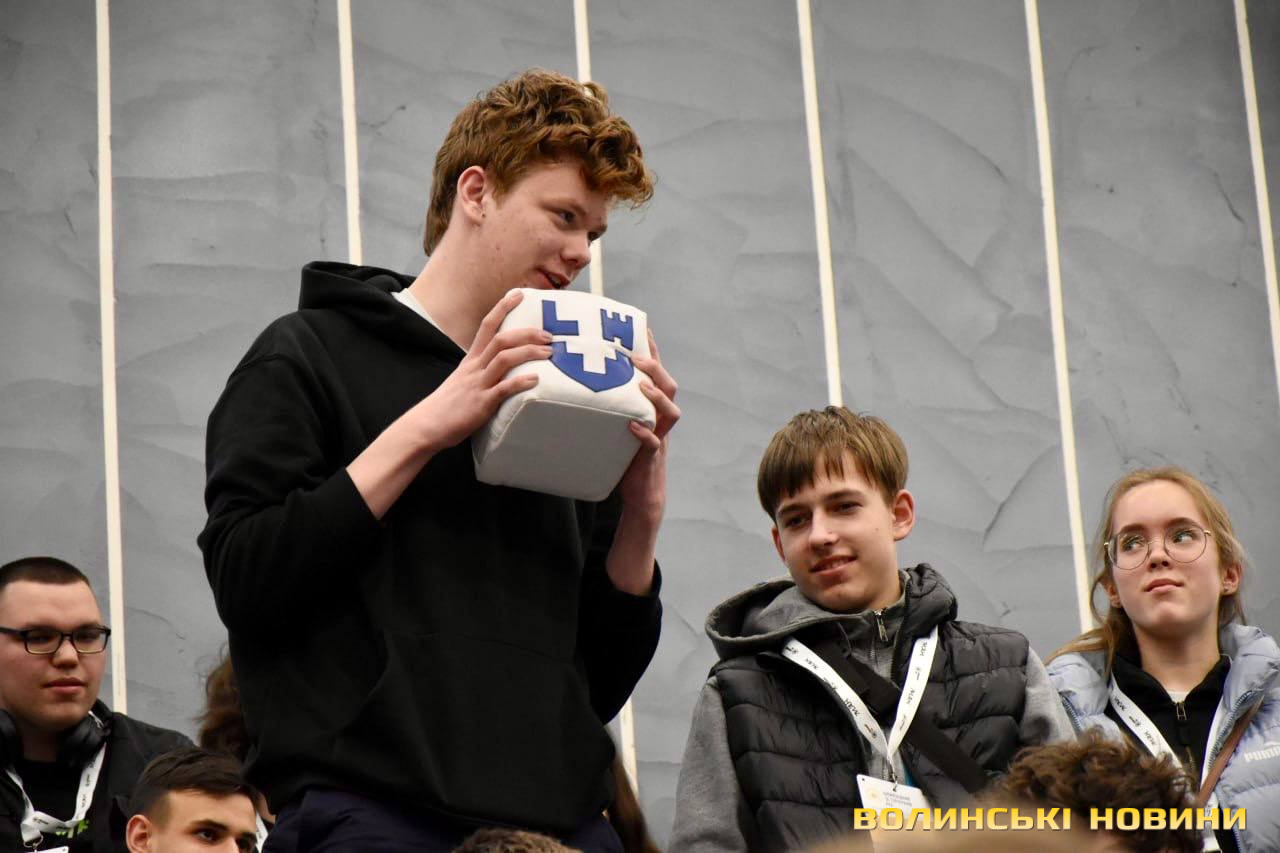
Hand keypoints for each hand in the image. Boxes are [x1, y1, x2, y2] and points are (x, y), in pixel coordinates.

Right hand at [413, 290, 551, 451]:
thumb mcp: (464, 380)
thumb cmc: (448, 405)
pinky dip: (520, 382)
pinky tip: (535, 380)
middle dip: (527, 333)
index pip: (487, 326)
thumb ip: (482, 371)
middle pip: (501, 340)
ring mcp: (478, 384)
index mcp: (471, 360)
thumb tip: (503, 367)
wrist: (426, 425)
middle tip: (548, 335)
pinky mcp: (481, 403)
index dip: (503, 307)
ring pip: (504, 359)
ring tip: (548, 353)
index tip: (519, 294)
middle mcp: (475, 367)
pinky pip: (503, 389)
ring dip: (529, 353)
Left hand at [617, 328, 679, 515]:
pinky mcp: (651, 457)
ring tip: (640, 385)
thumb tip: (574, 379)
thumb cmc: (623, 453)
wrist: (639, 492)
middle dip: (656, 368)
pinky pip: (654, 443)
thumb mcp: (616, 422)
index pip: (657, 373)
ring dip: (656, 396)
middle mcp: (660, 419)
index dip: (653, 351)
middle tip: (636, 356)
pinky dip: (644, 433)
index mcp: (652, 407)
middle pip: (669, 386)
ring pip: (671, 412)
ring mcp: (659, 437)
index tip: (642, 328)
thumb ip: (607, 402)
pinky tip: (631, 426)